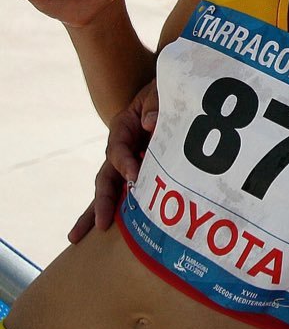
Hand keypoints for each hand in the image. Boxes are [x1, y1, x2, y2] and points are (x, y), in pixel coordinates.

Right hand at [67, 80, 157, 242]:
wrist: (170, 94)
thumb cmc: (165, 91)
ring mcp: (128, 162)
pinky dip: (118, 210)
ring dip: (96, 211)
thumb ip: (156, 103)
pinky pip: (126, 191)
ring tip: (77, 238)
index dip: (124, 162)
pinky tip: (107, 233)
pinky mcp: (140, 170)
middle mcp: (121, 148)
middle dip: (101, 201)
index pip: (118, 149)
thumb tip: (150, 123)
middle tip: (99, 224)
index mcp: (124, 127)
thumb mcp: (161, 90)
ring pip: (109, 189)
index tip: (135, 175)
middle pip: (106, 176)